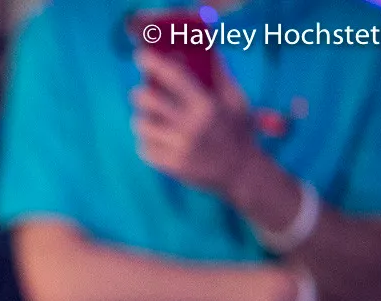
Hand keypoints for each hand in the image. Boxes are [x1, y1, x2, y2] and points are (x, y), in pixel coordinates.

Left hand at [130, 49, 256, 195]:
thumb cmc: (238, 131)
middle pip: (148, 100)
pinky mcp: (168, 165)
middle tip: (143, 93)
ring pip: (141, 124)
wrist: (240, 172)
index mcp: (207, 106)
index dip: (154, 63)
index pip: (174, 77)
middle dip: (141, 93)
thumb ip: (219, 75)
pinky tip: (160, 140)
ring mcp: (178, 148)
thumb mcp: (236, 100)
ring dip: (144, 119)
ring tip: (153, 120)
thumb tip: (206, 48)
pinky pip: (143, 147)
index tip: (141, 55)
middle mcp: (190, 126)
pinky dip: (148, 141)